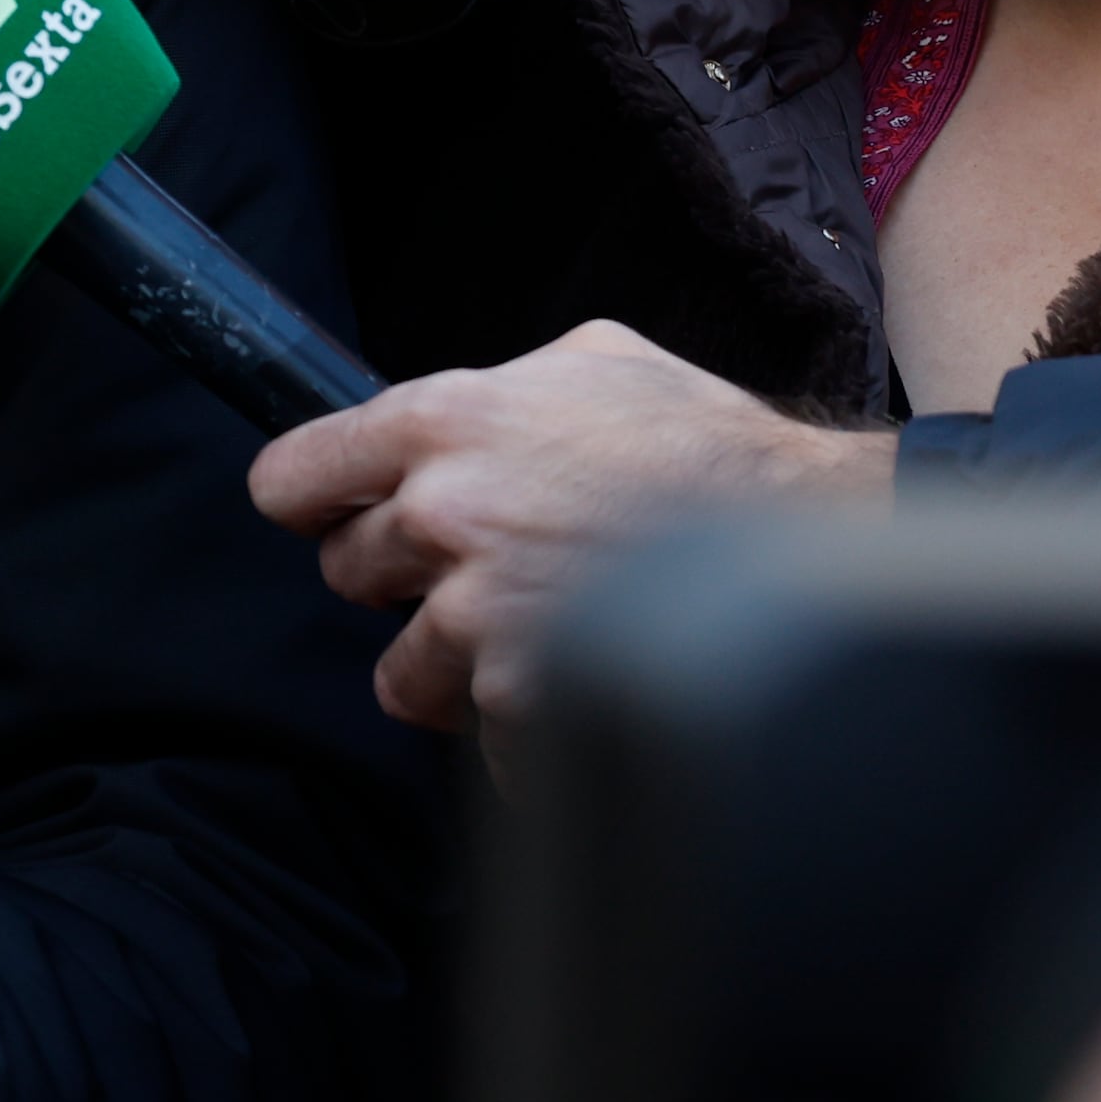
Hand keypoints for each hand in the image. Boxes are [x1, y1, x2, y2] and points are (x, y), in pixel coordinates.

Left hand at [248, 321, 890, 734]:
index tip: (339, 515)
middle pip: (345, 575)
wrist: (810, 534)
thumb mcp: (593, 360)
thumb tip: (442, 415)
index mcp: (443, 422)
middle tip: (483, 570)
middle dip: (404, 579)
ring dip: (454, 669)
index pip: (290, 479)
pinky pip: (486, 741)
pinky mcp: (528, 699)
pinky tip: (586, 680)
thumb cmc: (705, 441)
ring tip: (533, 638)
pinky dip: (528, 729)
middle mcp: (446, 516)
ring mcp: (483, 614)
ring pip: (401, 676)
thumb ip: (497, 385)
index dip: (314, 501)